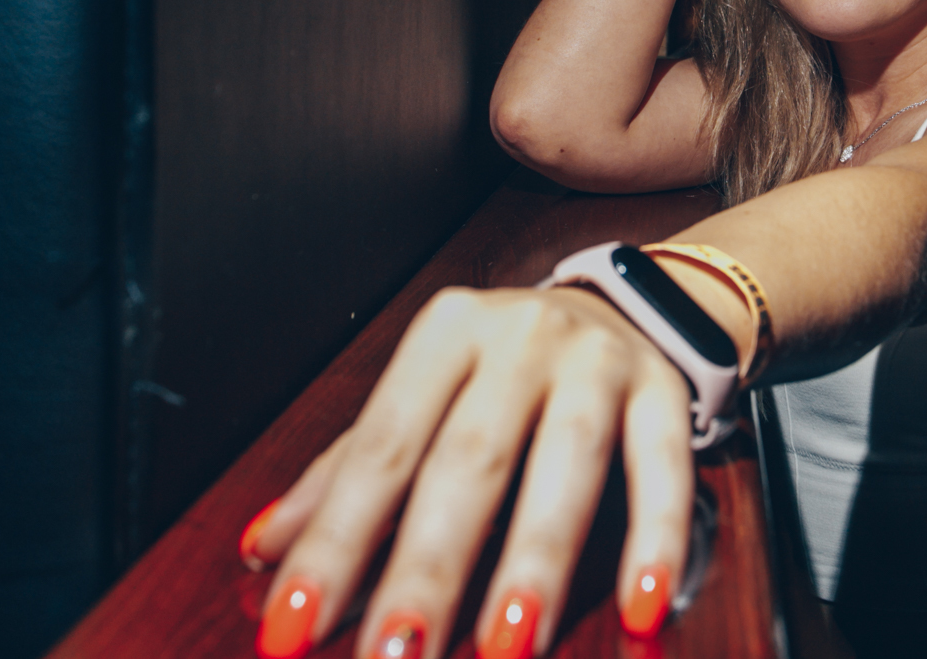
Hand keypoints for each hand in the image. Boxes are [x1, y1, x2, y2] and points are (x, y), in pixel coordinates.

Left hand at [242, 286, 696, 658]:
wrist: (626, 303)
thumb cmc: (502, 372)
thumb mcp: (423, 403)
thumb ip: (347, 475)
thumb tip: (261, 550)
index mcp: (445, 335)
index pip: (381, 449)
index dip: (335, 542)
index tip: (294, 627)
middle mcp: (521, 337)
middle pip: (468, 462)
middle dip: (429, 567)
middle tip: (396, 654)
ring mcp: (598, 361)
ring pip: (567, 463)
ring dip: (534, 561)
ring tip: (506, 646)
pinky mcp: (665, 392)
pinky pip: (665, 470)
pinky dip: (655, 539)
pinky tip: (641, 603)